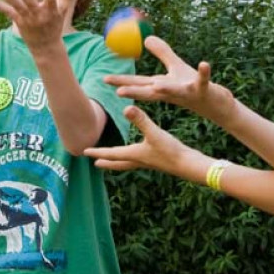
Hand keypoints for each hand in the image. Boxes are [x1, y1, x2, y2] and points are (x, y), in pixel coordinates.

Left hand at [0, 0, 79, 50]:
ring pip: (15, 5)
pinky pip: (6, 11)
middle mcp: (38, 15)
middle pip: (29, 2)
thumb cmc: (55, 24)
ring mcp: (27, 19)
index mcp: (51, 11)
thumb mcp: (63, 9)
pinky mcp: (18, 22)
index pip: (50, 0)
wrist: (46, 47)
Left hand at [83, 105, 199, 175]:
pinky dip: (133, 158)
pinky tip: (139, 154)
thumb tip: (126, 108)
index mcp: (135, 154)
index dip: (98, 152)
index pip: (112, 153)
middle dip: (106, 162)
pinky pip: (140, 160)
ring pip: (128, 162)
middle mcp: (140, 160)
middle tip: (95, 163)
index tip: (85, 152)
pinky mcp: (158, 161)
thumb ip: (141, 120)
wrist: (189, 165)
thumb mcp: (155, 133)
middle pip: (118, 162)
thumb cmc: (171, 150)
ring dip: (118, 161)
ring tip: (113, 160)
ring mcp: (149, 162)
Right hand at [104, 37, 234, 122]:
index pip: (139, 84)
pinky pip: (203, 80)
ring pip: (176, 91)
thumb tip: (146, 38)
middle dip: (135, 91)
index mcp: (162, 87)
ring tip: (157, 85)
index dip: (122, 81)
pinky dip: (204, 72)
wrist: (215, 104)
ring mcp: (187, 92)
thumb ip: (162, 53)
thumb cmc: (193, 87)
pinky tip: (204, 64)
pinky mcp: (204, 90)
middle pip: (151, 91)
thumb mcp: (176, 68)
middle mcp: (172, 92)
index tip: (104, 78)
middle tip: (119, 91)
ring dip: (167, 88)